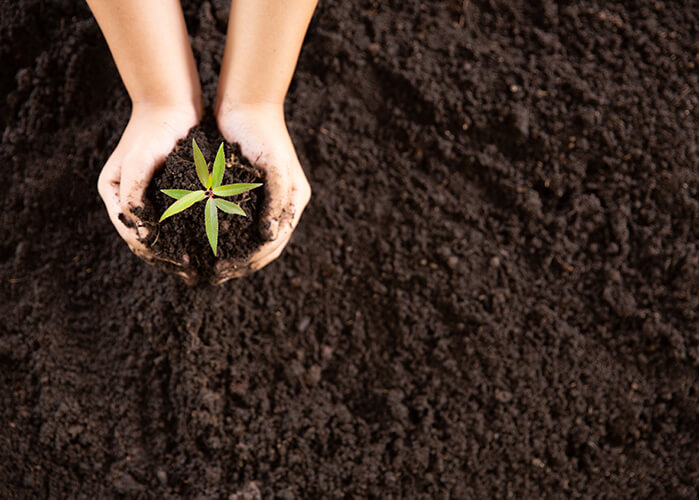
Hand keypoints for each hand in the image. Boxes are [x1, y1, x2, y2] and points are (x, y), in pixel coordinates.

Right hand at [98, 102, 200, 281]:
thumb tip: (141, 234)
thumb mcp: (139, 162)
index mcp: (113, 193)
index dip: (156, 253)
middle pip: (146, 239)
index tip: (182, 263)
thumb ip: (135, 196)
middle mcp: (129, 197)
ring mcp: (149, 194)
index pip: (132, 234)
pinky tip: (208, 242)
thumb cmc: (153, 130)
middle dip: (168, 258)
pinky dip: (190, 232)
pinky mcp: (170, 189)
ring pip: (163, 232)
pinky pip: (178, 218)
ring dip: (180, 249)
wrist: (172, 102)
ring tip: (202, 265)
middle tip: (194, 272)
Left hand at [212, 103, 310, 284]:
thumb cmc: (263, 132)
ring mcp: (263, 199)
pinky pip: (235, 223)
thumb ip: (277, 200)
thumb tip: (270, 236)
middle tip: (215, 275)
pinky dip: (223, 235)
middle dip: (241, 263)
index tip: (226, 269)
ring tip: (210, 267)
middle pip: (264, 247)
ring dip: (232, 255)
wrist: (246, 103)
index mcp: (294, 201)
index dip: (252, 260)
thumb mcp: (274, 165)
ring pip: (249, 238)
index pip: (275, 242)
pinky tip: (204, 242)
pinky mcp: (244, 193)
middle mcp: (281, 204)